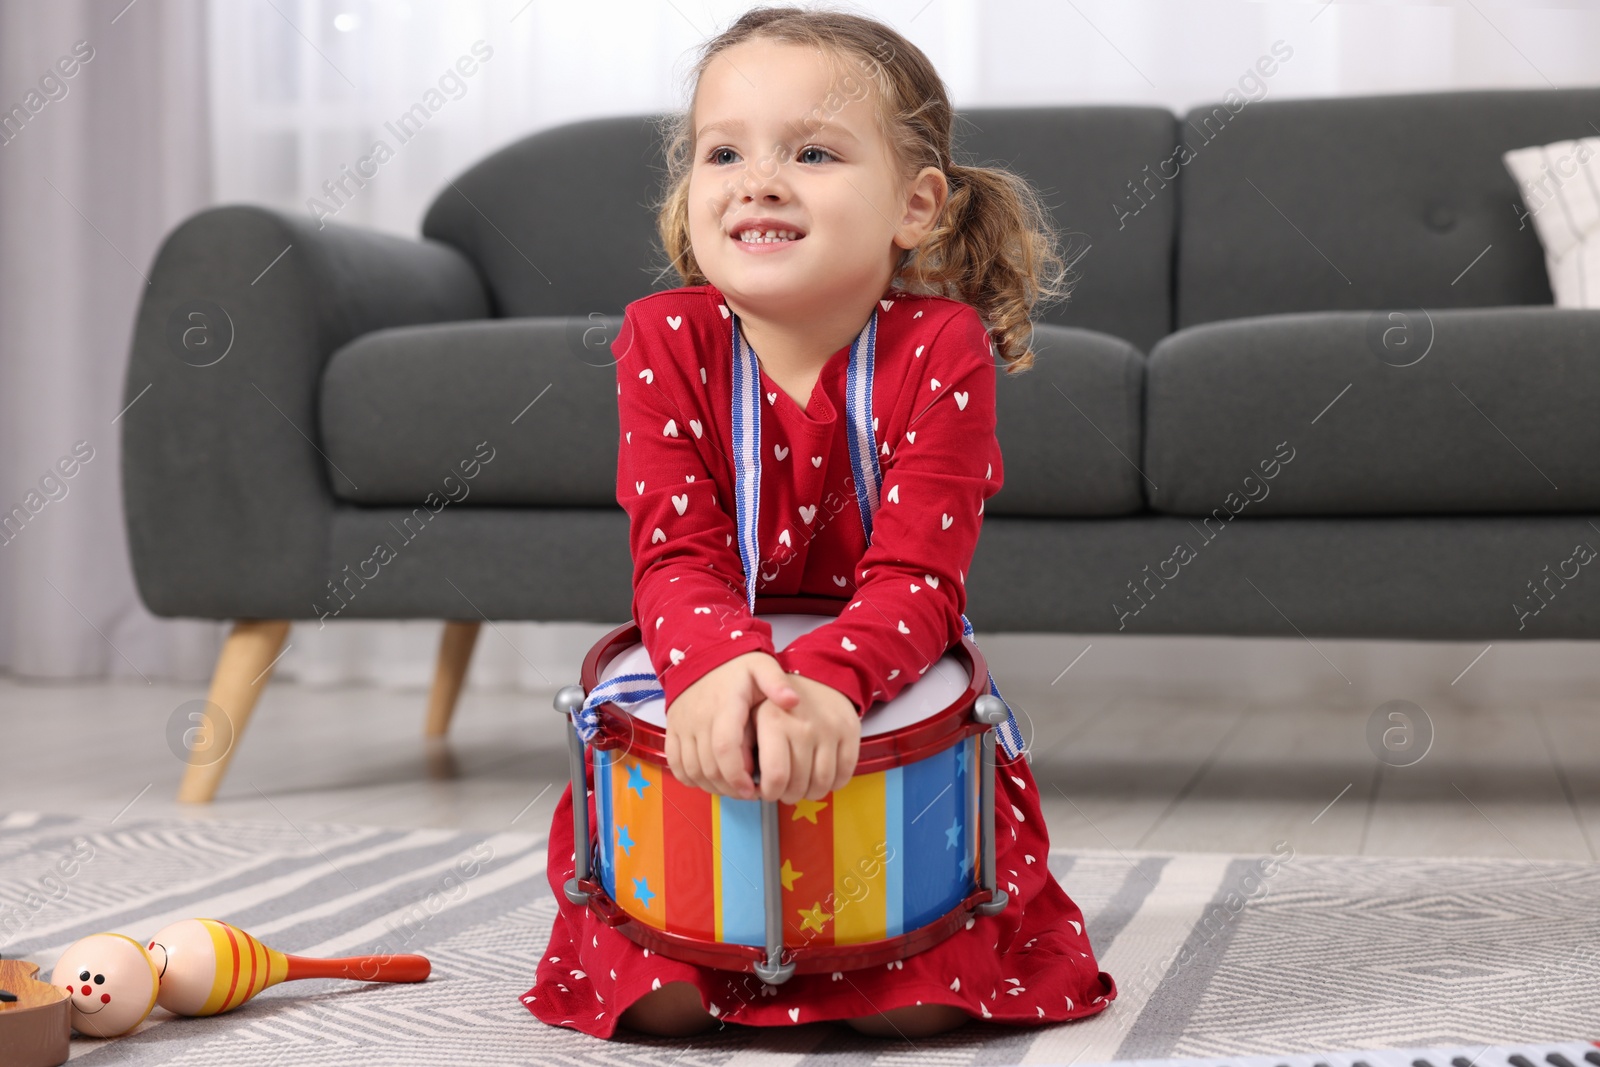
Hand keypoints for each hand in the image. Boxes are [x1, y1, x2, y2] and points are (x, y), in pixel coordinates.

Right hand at [665, 651, 798, 799]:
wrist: (702, 655)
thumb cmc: (738, 667)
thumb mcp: (762, 666)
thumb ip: (777, 683)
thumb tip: (793, 701)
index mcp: (725, 705)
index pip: (724, 748)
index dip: (737, 774)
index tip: (752, 788)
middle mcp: (699, 717)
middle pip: (709, 766)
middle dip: (730, 787)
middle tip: (748, 793)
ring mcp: (682, 725)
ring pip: (692, 769)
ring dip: (712, 786)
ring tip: (733, 789)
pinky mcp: (672, 730)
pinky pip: (675, 763)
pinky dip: (691, 779)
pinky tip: (710, 781)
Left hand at [752, 673, 860, 803]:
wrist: (817, 675)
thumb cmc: (779, 704)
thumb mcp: (752, 716)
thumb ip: (744, 747)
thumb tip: (745, 782)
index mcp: (774, 721)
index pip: (776, 776)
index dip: (770, 793)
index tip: (768, 791)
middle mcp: (803, 726)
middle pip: (799, 785)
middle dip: (789, 796)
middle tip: (785, 792)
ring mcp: (830, 730)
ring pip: (822, 783)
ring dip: (811, 794)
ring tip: (802, 788)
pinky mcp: (851, 732)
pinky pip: (844, 774)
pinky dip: (833, 784)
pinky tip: (821, 777)